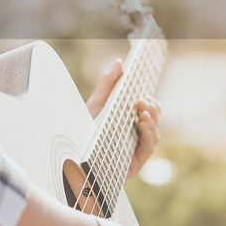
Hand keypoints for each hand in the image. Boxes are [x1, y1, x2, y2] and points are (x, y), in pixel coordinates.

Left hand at [85, 59, 162, 179]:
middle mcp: (135, 137)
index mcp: (128, 123)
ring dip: (152, 119)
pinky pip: (149, 147)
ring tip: (143, 110)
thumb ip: (108, 84)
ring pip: (155, 132)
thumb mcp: (96, 104)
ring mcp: (136, 150)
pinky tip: (143, 123)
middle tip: (141, 100)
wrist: (71, 159)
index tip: (142, 93)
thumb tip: (119, 62)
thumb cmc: (83, 132)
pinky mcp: (136, 163)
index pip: (148, 110)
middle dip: (151, 108)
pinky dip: (149, 133)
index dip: (149, 102)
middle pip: (154, 120)